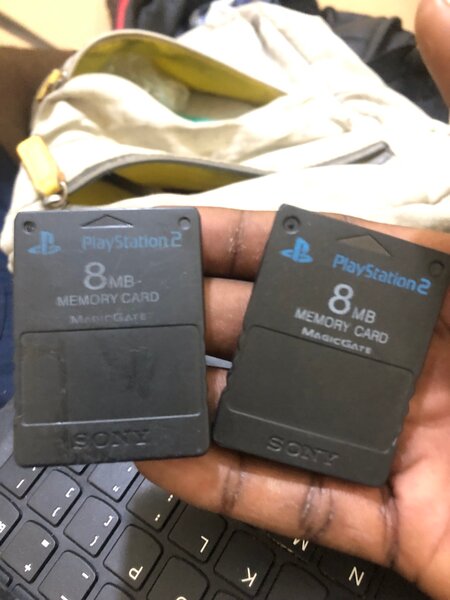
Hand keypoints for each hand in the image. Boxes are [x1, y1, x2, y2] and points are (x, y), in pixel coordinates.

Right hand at [138, 207, 449, 599]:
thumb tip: (439, 17)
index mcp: (431, 290)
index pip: (314, 253)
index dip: (242, 240)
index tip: (177, 235)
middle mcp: (402, 362)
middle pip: (279, 334)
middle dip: (205, 319)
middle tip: (137, 309)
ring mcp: (392, 442)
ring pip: (276, 418)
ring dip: (205, 403)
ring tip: (139, 382)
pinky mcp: (391, 520)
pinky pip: (295, 499)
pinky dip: (227, 485)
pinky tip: (170, 459)